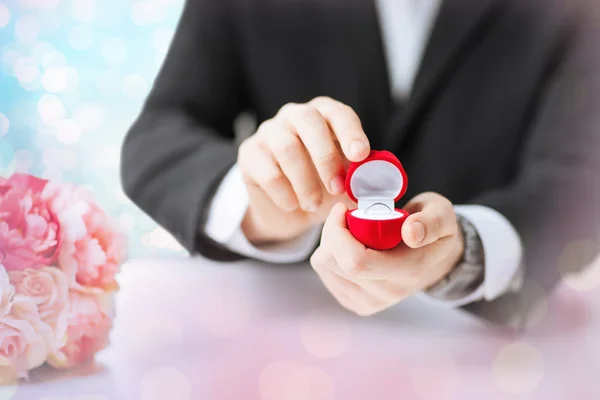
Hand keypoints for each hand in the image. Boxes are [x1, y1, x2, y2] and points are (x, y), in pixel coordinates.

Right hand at [238, 97, 369, 243]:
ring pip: (286, 148)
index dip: (350, 132)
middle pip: (308, 121)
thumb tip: (383, 187)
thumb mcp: (346, 182)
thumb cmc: (323, 186)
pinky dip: (283, 193)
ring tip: (313, 205)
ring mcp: (269, 131)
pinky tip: (292, 205)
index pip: (338, 113)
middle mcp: (295, 115)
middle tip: (337, 188)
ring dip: (304, 181)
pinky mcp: (249, 152)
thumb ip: (363, 180)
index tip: (360, 155)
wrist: (288, 207)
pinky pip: (266, 170)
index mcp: (324, 115)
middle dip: (326, 156)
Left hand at [310, 192, 463, 315]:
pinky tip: (347, 245)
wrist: (436, 258)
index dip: (339, 232)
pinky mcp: (356, 303)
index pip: (356, 261)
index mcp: (409, 271)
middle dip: (331, 231)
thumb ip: (431, 222)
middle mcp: (388, 293)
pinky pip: (325, 274)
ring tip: (350, 229)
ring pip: (325, 267)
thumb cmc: (433, 229)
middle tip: (346, 214)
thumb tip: (411, 232)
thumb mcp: (441, 214)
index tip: (344, 208)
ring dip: (329, 241)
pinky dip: (329, 254)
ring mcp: (370, 302)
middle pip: (334, 263)